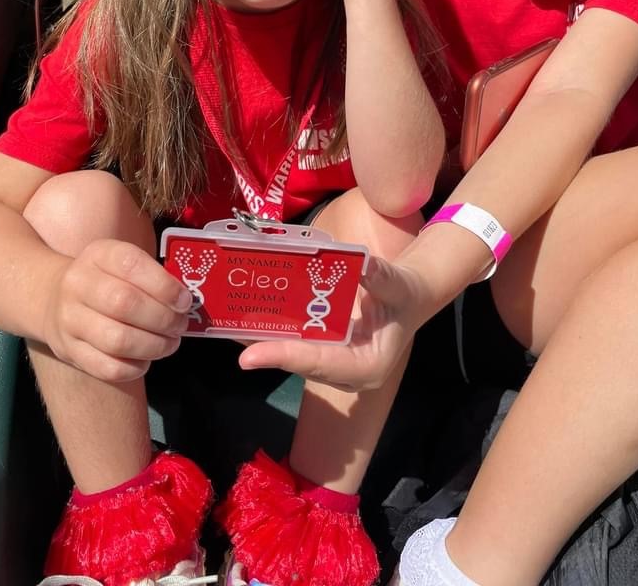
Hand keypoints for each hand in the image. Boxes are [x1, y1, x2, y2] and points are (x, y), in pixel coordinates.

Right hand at [41, 239, 192, 382]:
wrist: (53, 296)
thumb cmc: (105, 278)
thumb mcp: (121, 261)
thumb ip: (153, 274)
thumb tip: (186, 301)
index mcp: (98, 255)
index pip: (132, 264)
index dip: (164, 285)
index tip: (185, 301)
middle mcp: (78, 284)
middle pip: (125, 304)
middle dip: (163, 319)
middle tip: (180, 325)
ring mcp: (70, 319)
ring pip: (117, 339)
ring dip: (154, 345)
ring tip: (170, 343)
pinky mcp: (68, 350)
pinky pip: (106, 367)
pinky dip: (134, 367)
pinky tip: (146, 360)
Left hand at [238, 257, 429, 391]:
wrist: (410, 298)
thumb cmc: (405, 294)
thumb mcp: (398, 285)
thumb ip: (381, 278)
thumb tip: (362, 264)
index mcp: (367, 366)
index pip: (320, 363)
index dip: (285, 357)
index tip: (250, 357)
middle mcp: (347, 374)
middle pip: (300, 364)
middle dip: (265, 350)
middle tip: (228, 334)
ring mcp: (334, 366)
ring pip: (294, 358)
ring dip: (262, 342)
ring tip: (227, 327)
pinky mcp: (326, 354)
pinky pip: (296, 347)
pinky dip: (274, 334)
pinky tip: (248, 321)